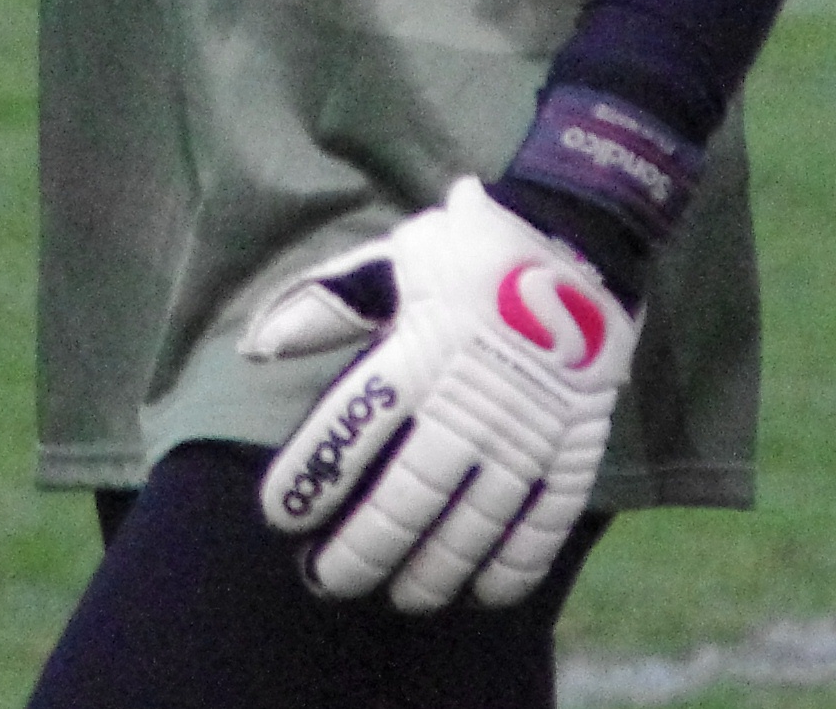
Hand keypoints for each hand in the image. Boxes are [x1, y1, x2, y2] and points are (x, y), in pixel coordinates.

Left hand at [242, 176, 636, 611]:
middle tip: (328, 579)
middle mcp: (466, 405)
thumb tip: (254, 349)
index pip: (350, 431)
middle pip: (405, 500)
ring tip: (401, 594)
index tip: (280, 516)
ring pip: (469, 527)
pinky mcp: (572, 449)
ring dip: (430, 571)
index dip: (311, 479)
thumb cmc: (472, 252)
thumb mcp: (394, 261)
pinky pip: (542, 524)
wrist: (581, 241)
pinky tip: (483, 591)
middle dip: (361, 550)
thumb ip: (325, 307)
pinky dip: (512, 566)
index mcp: (416, 354)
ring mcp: (524, 434)